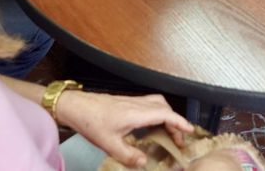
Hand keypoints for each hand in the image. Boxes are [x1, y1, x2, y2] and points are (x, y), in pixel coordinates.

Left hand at [52, 91, 192, 166]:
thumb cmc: (90, 121)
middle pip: (164, 107)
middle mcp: (136, 104)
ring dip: (166, 115)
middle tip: (178, 138)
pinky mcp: (125, 102)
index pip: (165, 114)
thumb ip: (128, 155)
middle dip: (175, 121)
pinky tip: (150, 126)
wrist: (75, 106)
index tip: (190, 130)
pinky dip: (156, 113)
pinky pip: (148, 104)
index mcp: (136, 113)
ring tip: (167, 131)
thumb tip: (143, 162)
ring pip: (156, 103)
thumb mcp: (108, 144)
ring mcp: (131, 101)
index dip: (179, 122)